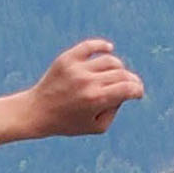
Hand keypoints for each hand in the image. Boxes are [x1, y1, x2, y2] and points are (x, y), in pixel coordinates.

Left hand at [25, 39, 143, 138]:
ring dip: (117, 68)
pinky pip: (90, 45)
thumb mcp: (95, 127)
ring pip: (110, 60)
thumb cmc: (66, 122)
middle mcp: (87, 82)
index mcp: (95, 100)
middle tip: (128, 86)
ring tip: (112, 77)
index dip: (138, 90)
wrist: (35, 113)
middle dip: (130, 81)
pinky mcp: (67, 59)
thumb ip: (115, 111)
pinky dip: (103, 46)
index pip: (128, 88)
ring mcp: (77, 69)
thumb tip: (124, 91)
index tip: (137, 93)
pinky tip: (109, 49)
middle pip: (122, 74)